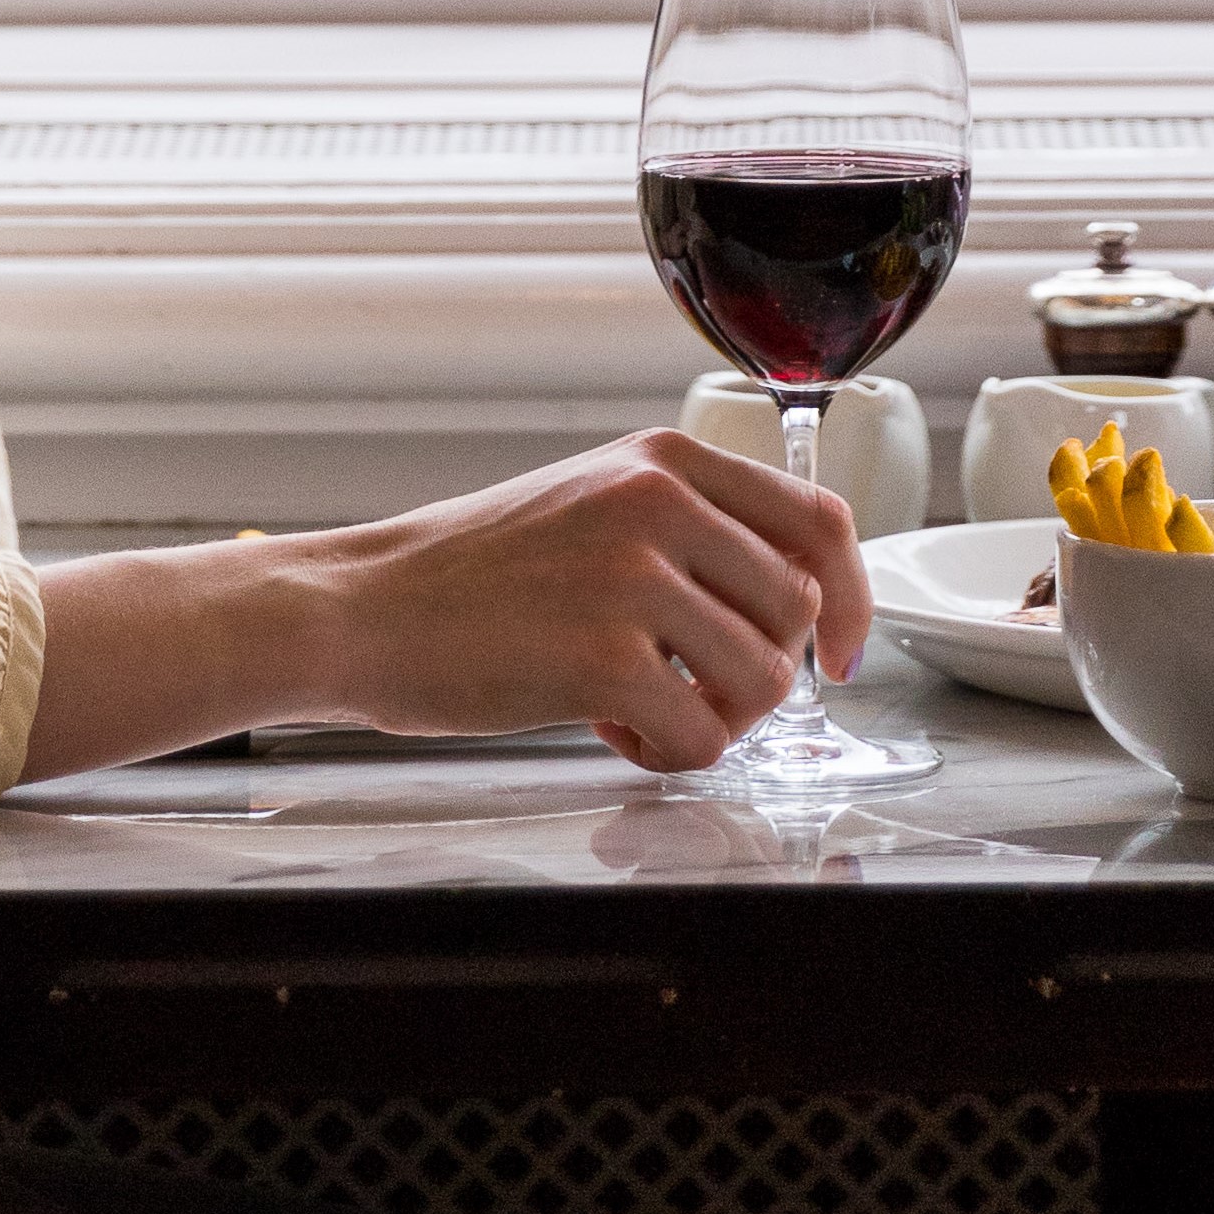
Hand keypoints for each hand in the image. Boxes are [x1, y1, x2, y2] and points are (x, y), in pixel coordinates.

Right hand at [302, 430, 871, 772]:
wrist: (361, 607)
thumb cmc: (474, 573)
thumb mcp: (596, 503)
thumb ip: (695, 529)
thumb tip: (802, 602)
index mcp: (666, 459)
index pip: (823, 520)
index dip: (853, 600)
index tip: (841, 655)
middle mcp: (659, 502)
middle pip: (800, 614)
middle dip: (761, 675)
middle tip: (693, 690)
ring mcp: (631, 578)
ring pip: (762, 681)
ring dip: (715, 718)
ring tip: (641, 707)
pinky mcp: (602, 659)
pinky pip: (701, 736)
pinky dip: (667, 753)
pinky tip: (608, 727)